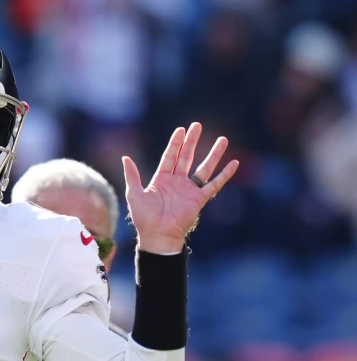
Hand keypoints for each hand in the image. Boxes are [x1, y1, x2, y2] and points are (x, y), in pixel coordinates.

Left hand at [122, 122, 238, 253]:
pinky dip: (225, 174)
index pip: (170, 156)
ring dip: (213, 154)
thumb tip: (125, 157)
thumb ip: (132, 175)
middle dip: (191, 141)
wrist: (157, 235)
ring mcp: (189, 190)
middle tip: (197, 126)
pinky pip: (214, 184)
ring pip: (203, 167)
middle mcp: (177, 182)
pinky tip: (234, 164)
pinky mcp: (199, 199)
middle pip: (186, 157)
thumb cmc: (144, 217)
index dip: (175, 143)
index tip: (181, 129)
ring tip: (222, 139)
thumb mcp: (134, 193)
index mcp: (161, 179)